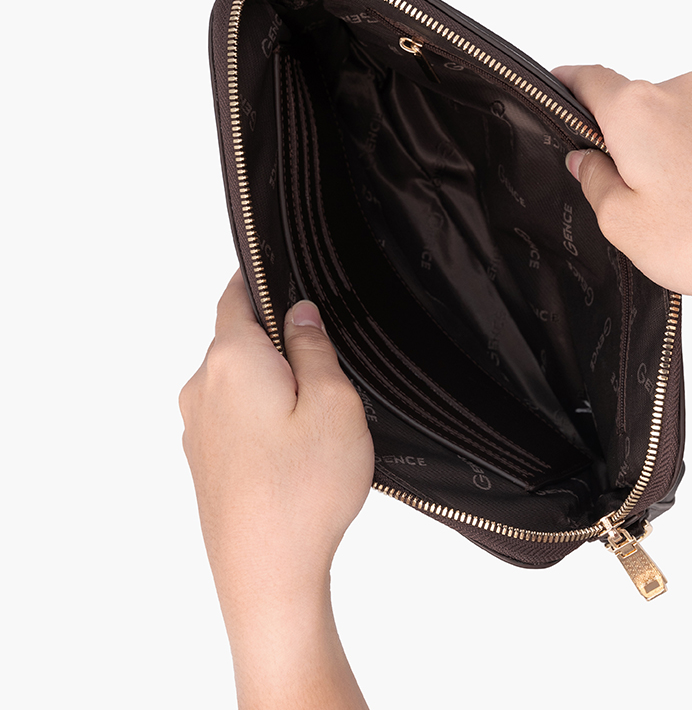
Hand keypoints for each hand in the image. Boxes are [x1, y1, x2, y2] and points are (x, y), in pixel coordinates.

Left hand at [180, 271, 372, 707]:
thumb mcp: (333, 402)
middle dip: (279, 340)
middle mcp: (202, 388)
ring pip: (238, 381)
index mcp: (231, 360)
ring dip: (273, 383)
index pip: (237, 296)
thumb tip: (300, 313)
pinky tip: (297, 448)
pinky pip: (233, 417)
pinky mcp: (205, 463)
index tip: (287, 274)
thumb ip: (314, 347)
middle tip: (329, 361)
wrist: (267, 578)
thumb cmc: (304, 492)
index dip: (263, 280)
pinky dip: (262, 416)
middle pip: (238, 340)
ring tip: (319, 414)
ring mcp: (198, 429)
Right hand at [553, 65, 691, 436]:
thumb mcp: (622, 223)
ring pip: (666, 121)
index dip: (565, 86)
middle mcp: (680, 92)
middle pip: (629, 103)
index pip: (588, 78)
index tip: (553, 94)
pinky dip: (688, 160)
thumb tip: (586, 160)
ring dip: (655, 152)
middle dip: (615, 139)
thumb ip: (594, 182)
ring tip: (666, 209)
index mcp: (637, 108)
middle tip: (615, 193)